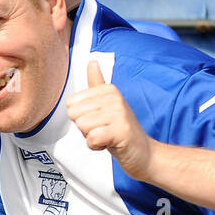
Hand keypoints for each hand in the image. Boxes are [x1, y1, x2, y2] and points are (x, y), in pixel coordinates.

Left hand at [67, 60, 155, 179]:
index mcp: (107, 89)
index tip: (98, 119)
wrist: (144, 152)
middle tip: (103, 129)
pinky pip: (92, 138)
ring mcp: (119, 113)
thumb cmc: (121, 130)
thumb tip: (92, 62)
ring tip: (107, 135)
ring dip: (91, 137)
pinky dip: (97, 146)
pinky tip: (109, 143)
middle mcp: (113, 98)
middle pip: (74, 114)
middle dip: (84, 127)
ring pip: (82, 126)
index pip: (70, 103)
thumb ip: (97, 83)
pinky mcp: (121, 131)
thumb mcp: (108, 103)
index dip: (80, 116)